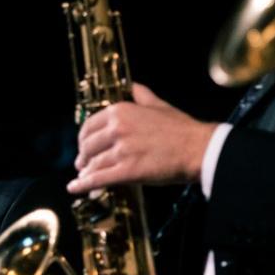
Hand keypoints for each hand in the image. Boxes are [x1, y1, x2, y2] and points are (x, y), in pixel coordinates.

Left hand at [68, 83, 216, 194]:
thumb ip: (142, 95)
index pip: (90, 125)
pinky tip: (76, 188)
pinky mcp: (128, 171)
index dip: (83, 138)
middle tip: (82, 163)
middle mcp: (117, 129)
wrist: (198, 148)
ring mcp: (122, 151)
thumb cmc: (181, 129)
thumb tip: (133, 86)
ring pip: (93, 163)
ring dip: (85, 173)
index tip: (84, 145)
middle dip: (83, 156)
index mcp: (121, 112)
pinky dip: (85, 185)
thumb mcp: (159, 105)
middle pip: (88, 145)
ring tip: (82, 177)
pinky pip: (100, 178)